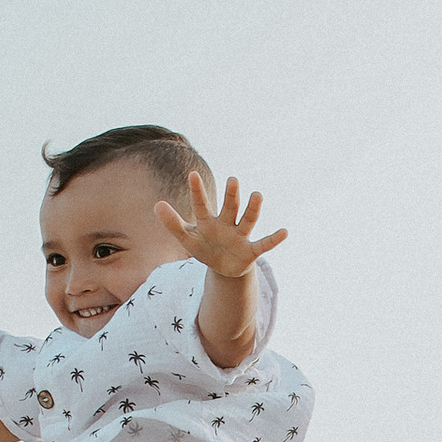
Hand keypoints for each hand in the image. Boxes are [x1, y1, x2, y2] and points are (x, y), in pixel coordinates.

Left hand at [154, 173, 287, 276]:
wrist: (223, 267)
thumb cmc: (205, 247)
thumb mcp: (186, 238)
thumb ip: (172, 223)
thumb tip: (156, 204)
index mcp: (208, 221)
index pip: (201, 204)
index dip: (197, 191)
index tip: (192, 174)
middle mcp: (226, 224)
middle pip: (229, 207)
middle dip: (231, 195)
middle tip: (232, 179)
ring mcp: (240, 236)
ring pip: (247, 221)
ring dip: (252, 209)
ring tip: (257, 194)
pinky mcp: (250, 251)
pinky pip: (264, 244)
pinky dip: (274, 239)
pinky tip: (284, 231)